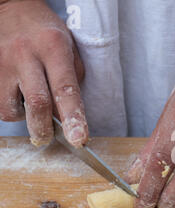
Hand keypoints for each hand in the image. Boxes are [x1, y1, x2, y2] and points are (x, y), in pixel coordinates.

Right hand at [0, 0, 87, 146]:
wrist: (8, 8)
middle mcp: (25, 55)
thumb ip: (72, 79)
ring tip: (28, 100)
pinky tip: (15, 92)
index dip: (73, 118)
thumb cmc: (45, 32)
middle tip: (47, 138)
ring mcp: (2, 63)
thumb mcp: (68, 47)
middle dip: (44, 129)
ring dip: (23, 116)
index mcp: (53, 47)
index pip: (66, 89)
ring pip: (11, 109)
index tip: (79, 139)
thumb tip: (70, 115)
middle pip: (37, 104)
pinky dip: (9, 107)